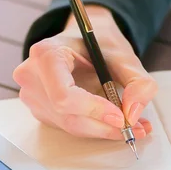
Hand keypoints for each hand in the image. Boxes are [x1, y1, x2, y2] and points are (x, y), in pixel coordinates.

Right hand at [13, 6, 155, 138]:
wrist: (86, 40)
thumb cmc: (100, 44)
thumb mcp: (126, 56)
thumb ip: (138, 83)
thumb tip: (133, 113)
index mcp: (46, 54)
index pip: (64, 95)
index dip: (94, 110)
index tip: (121, 116)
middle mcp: (32, 76)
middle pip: (68, 116)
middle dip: (105, 126)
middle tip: (137, 128)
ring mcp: (33, 95)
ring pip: (71, 125)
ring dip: (104, 130)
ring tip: (135, 126)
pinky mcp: (42, 110)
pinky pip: (69, 126)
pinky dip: (96, 128)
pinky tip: (115, 121)